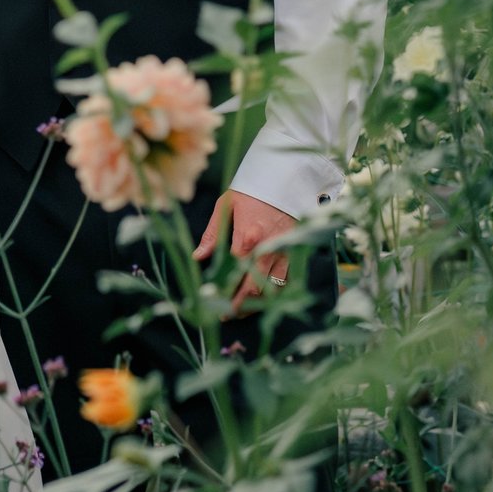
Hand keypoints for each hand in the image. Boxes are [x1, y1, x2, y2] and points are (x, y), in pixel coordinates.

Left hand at [193, 190, 297, 315]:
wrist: (286, 177)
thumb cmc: (252, 190)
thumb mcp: (227, 205)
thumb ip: (213, 234)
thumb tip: (198, 257)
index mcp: (247, 237)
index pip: (232, 275)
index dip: (222, 292)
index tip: (211, 302)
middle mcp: (267, 249)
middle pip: (252, 289)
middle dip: (237, 307)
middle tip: (224, 315)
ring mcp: (284, 253)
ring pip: (271, 290)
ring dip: (255, 304)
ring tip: (240, 311)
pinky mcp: (294, 252)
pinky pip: (285, 281)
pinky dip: (273, 293)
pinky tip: (261, 297)